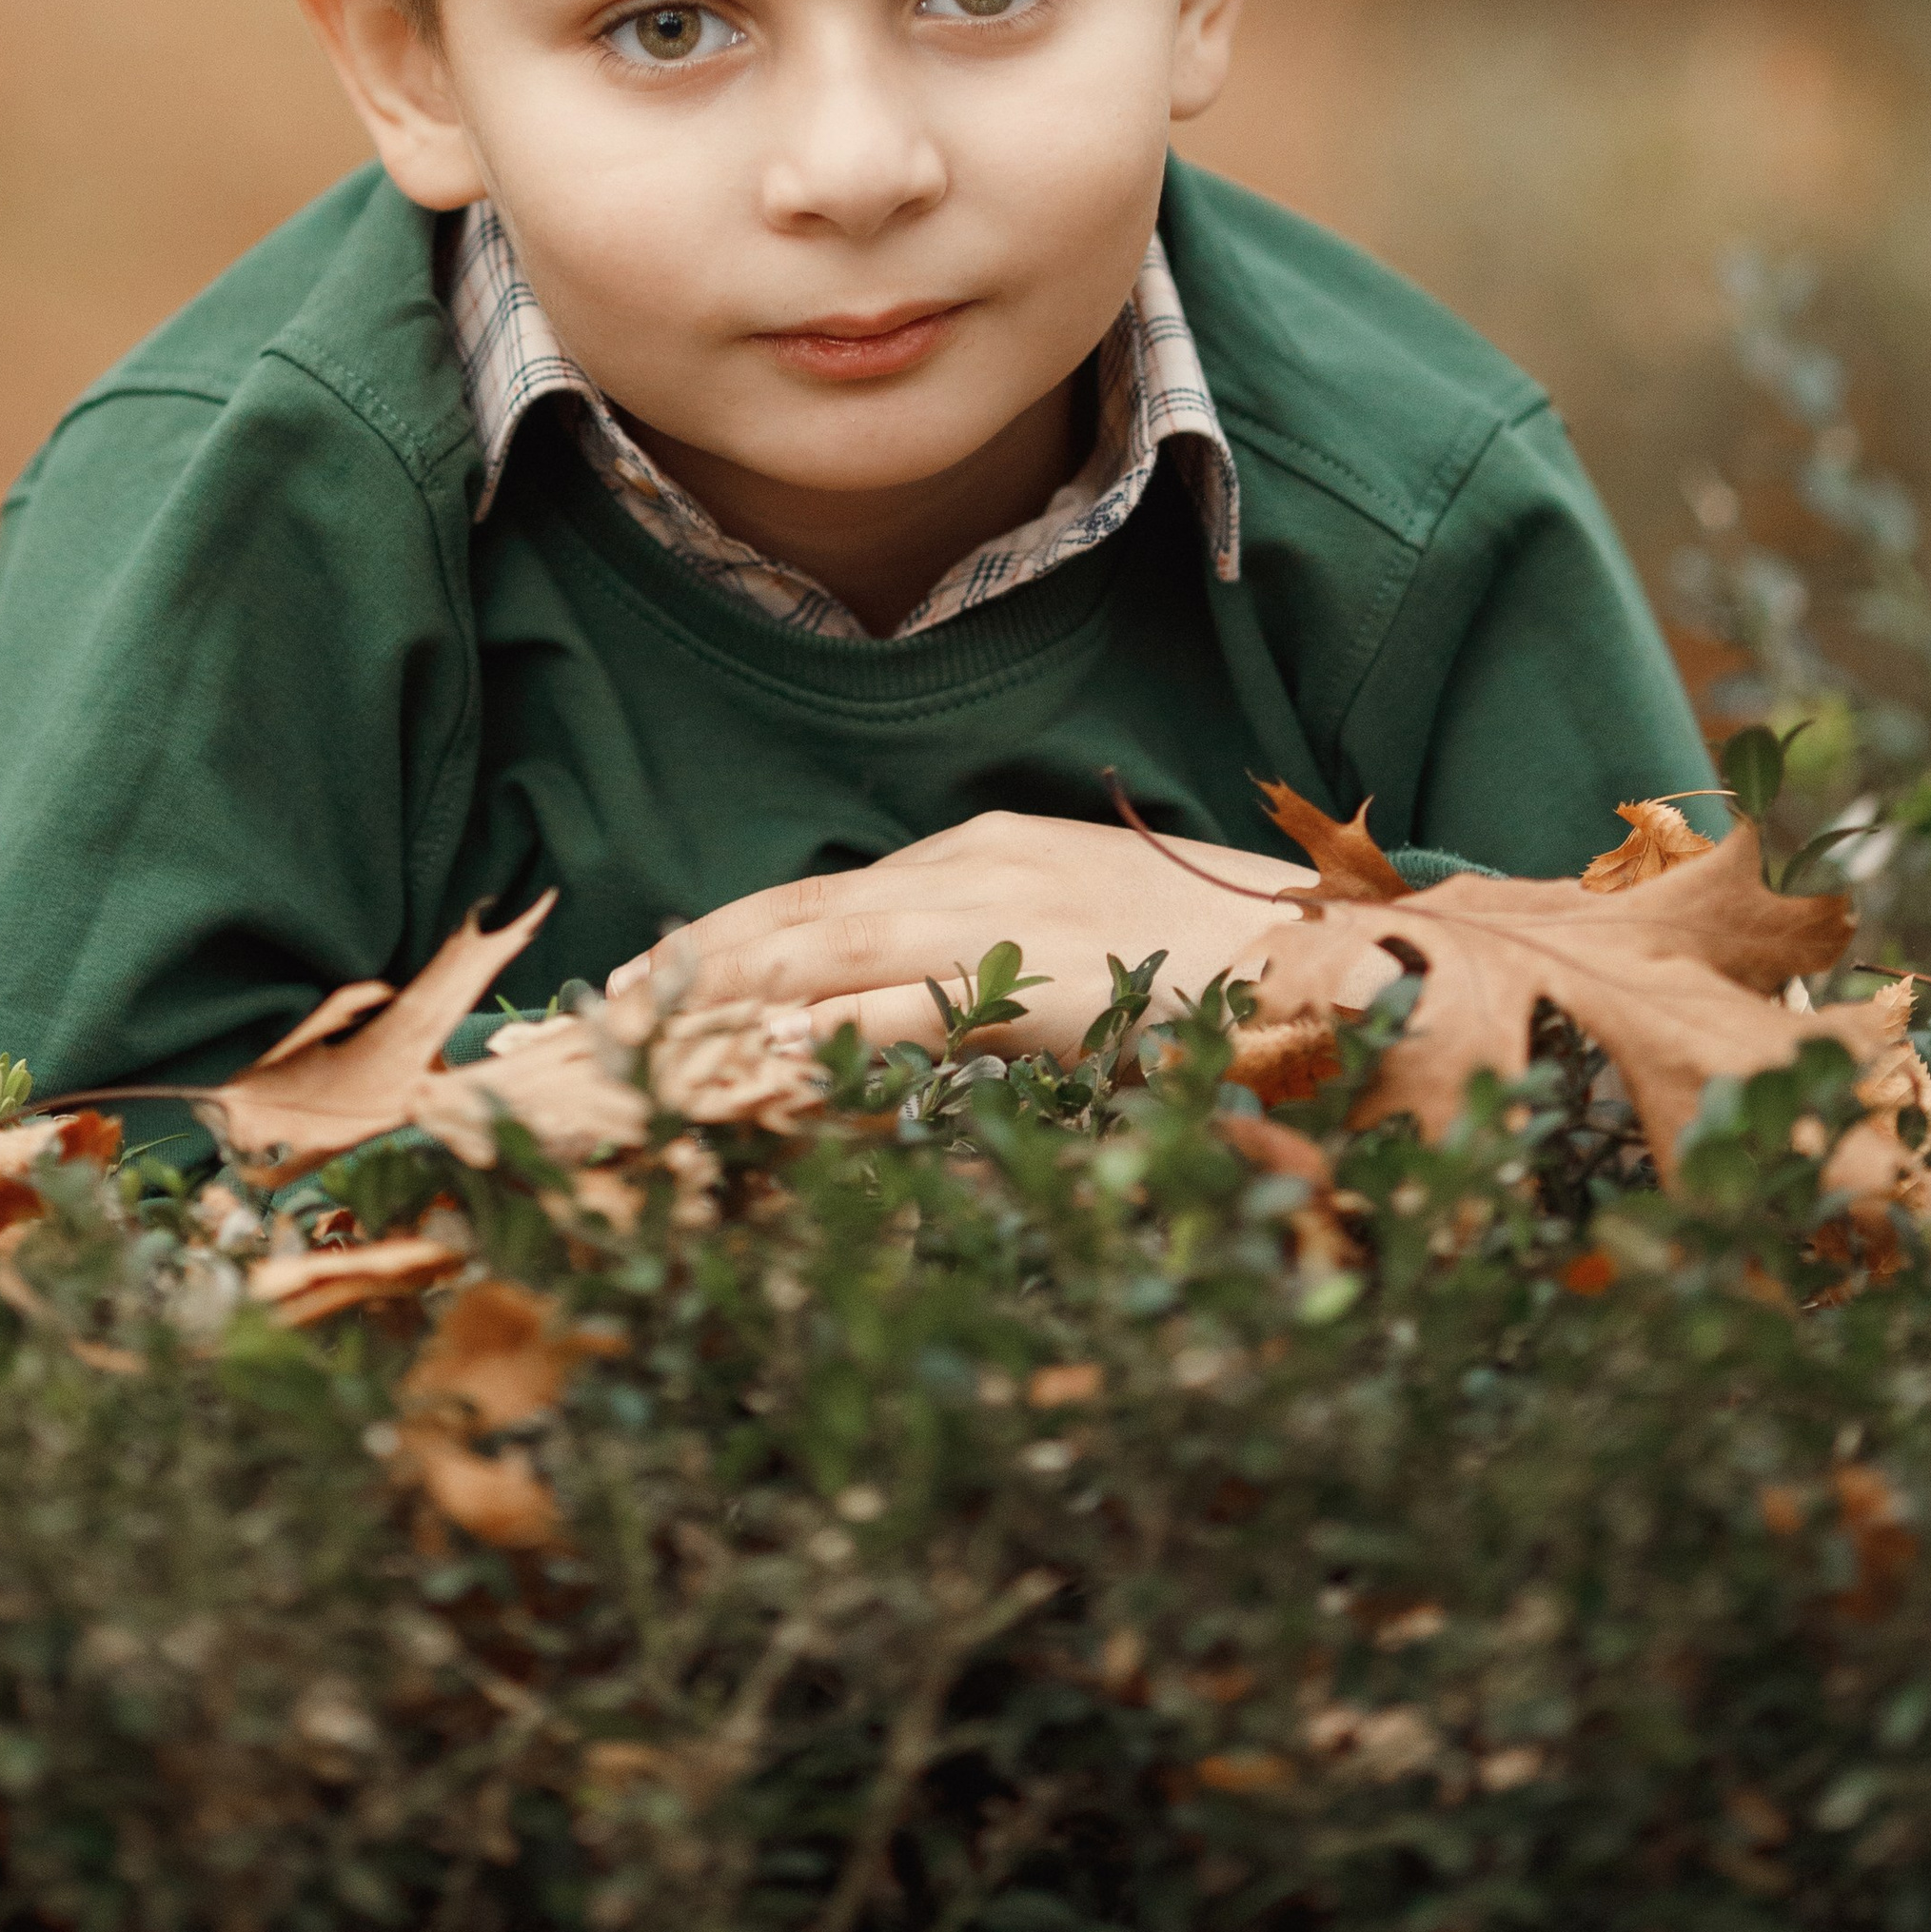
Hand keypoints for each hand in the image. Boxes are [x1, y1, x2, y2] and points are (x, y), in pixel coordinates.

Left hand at [606, 808, 1312, 1056]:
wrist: (1332, 958)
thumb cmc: (1219, 974)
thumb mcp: (1082, 953)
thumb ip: (989, 982)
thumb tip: (898, 1036)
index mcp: (984, 857)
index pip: (821, 899)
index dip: (725, 939)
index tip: (650, 978)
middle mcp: (973, 869)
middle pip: (790, 915)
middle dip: (688, 963)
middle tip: (598, 1014)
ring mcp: (995, 916)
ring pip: (812, 952)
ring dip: (714, 999)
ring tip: (633, 1039)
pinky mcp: (1022, 976)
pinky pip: (887, 1014)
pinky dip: (809, 1042)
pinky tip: (747, 1073)